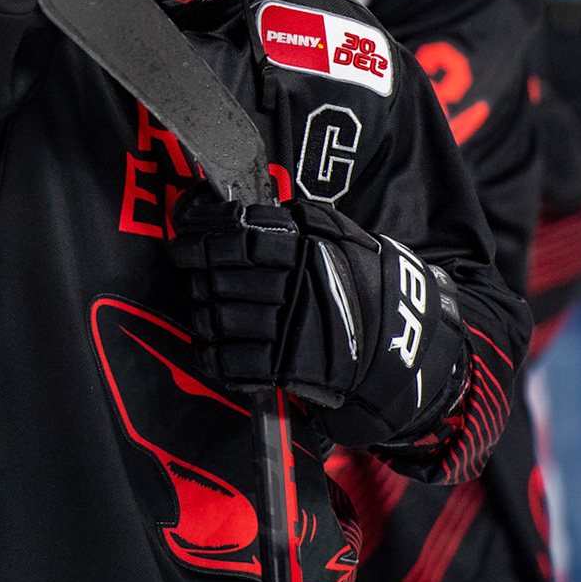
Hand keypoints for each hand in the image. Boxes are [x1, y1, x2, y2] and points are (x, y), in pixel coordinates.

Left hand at [168, 195, 395, 410]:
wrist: (397, 340)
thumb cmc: (360, 281)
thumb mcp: (340, 235)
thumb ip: (298, 218)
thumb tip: (242, 212)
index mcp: (305, 251)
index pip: (238, 240)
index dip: (201, 240)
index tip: (183, 242)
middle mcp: (294, 289)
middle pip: (220, 279)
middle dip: (198, 277)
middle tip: (192, 274)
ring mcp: (289, 331)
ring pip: (219, 318)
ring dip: (203, 313)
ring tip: (205, 308)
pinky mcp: (285, 369)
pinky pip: (231, 361)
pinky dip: (212, 353)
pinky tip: (211, 344)